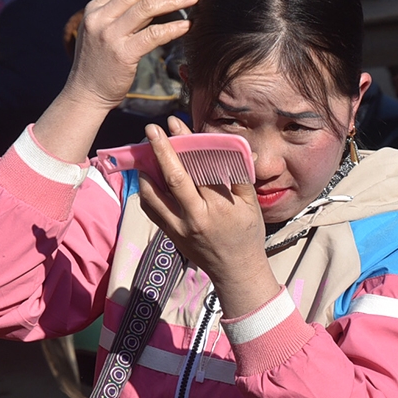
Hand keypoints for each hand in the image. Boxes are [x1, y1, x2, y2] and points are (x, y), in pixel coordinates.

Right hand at [35, 0, 197, 160]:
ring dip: (173, 0)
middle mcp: (100, 18)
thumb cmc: (97, 60)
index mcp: (95, 8)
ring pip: (146, 9)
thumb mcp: (98, 24)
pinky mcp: (122, 55)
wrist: (86, 93)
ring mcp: (109, 36)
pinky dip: (171, 29)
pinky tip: (186, 26)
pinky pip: (152, 36)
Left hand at [137, 117, 280, 318]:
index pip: (199, 168)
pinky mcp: (170, 234)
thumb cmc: (247, 235)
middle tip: (152, 129)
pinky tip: (149, 178)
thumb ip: (242, 176)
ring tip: (146, 153)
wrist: (236, 272)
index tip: (176, 125)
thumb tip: (239, 148)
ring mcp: (179, 227)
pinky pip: (151, 210)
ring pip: (154, 195)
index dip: (187, 144)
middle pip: (174, 178)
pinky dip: (146, 192)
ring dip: (147, 171)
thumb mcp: (251, 205)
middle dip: (161, 150)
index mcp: (218, 206)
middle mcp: (195, 216)